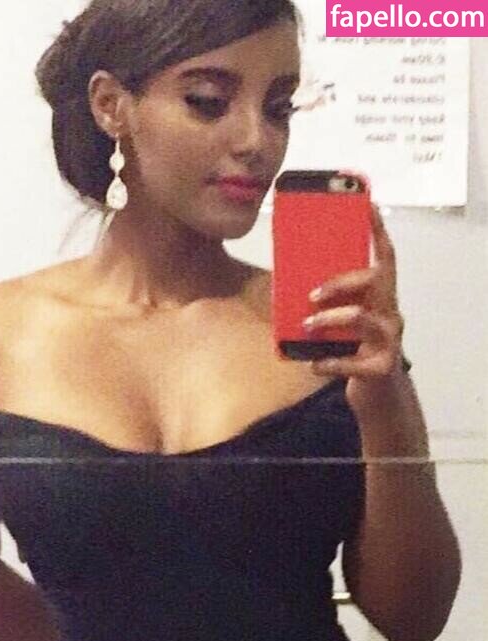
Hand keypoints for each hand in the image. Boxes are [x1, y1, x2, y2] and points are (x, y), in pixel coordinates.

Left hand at [304, 203, 406, 413]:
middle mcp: (391, 314)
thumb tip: (287, 286)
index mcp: (382, 298)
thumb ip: (330, 305)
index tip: (368, 205)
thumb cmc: (356, 352)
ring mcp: (390, 341)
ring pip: (363, 318)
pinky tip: (314, 364)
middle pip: (375, 281)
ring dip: (330, 319)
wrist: (377, 396)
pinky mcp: (382, 368)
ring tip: (307, 326)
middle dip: (341, 282)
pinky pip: (353, 362)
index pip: (386, 258)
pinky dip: (330, 362)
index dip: (378, 231)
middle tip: (312, 294)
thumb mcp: (345, 324)